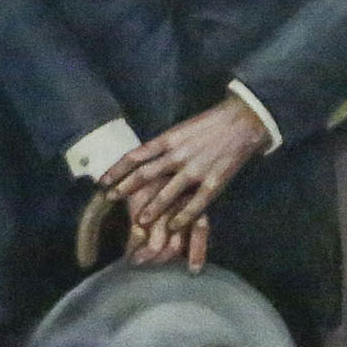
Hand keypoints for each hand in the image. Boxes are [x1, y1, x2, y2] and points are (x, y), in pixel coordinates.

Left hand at [106, 94, 268, 263]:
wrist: (243, 120)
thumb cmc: (211, 124)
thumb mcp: (182, 129)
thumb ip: (165, 146)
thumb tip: (145, 160)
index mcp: (169, 139)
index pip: (135, 155)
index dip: (117, 169)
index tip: (103, 181)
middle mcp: (178, 154)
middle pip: (145, 174)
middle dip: (125, 188)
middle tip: (110, 199)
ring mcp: (196, 169)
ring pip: (167, 192)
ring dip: (152, 208)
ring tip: (139, 221)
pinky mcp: (214, 181)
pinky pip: (196, 203)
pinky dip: (183, 216)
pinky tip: (174, 225)